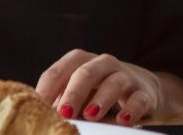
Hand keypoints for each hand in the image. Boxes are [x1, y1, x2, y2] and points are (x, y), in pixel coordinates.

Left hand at [36, 50, 160, 124]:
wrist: (141, 90)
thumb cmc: (98, 92)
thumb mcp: (77, 93)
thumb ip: (59, 101)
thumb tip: (38, 117)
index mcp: (80, 62)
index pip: (59, 71)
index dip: (46, 89)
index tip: (38, 107)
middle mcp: (103, 64)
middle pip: (86, 73)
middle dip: (73, 93)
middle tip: (64, 112)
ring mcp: (125, 76)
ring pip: (114, 82)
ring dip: (102, 99)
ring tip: (91, 115)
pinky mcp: (144, 93)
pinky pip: (139, 99)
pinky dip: (132, 109)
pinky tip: (123, 120)